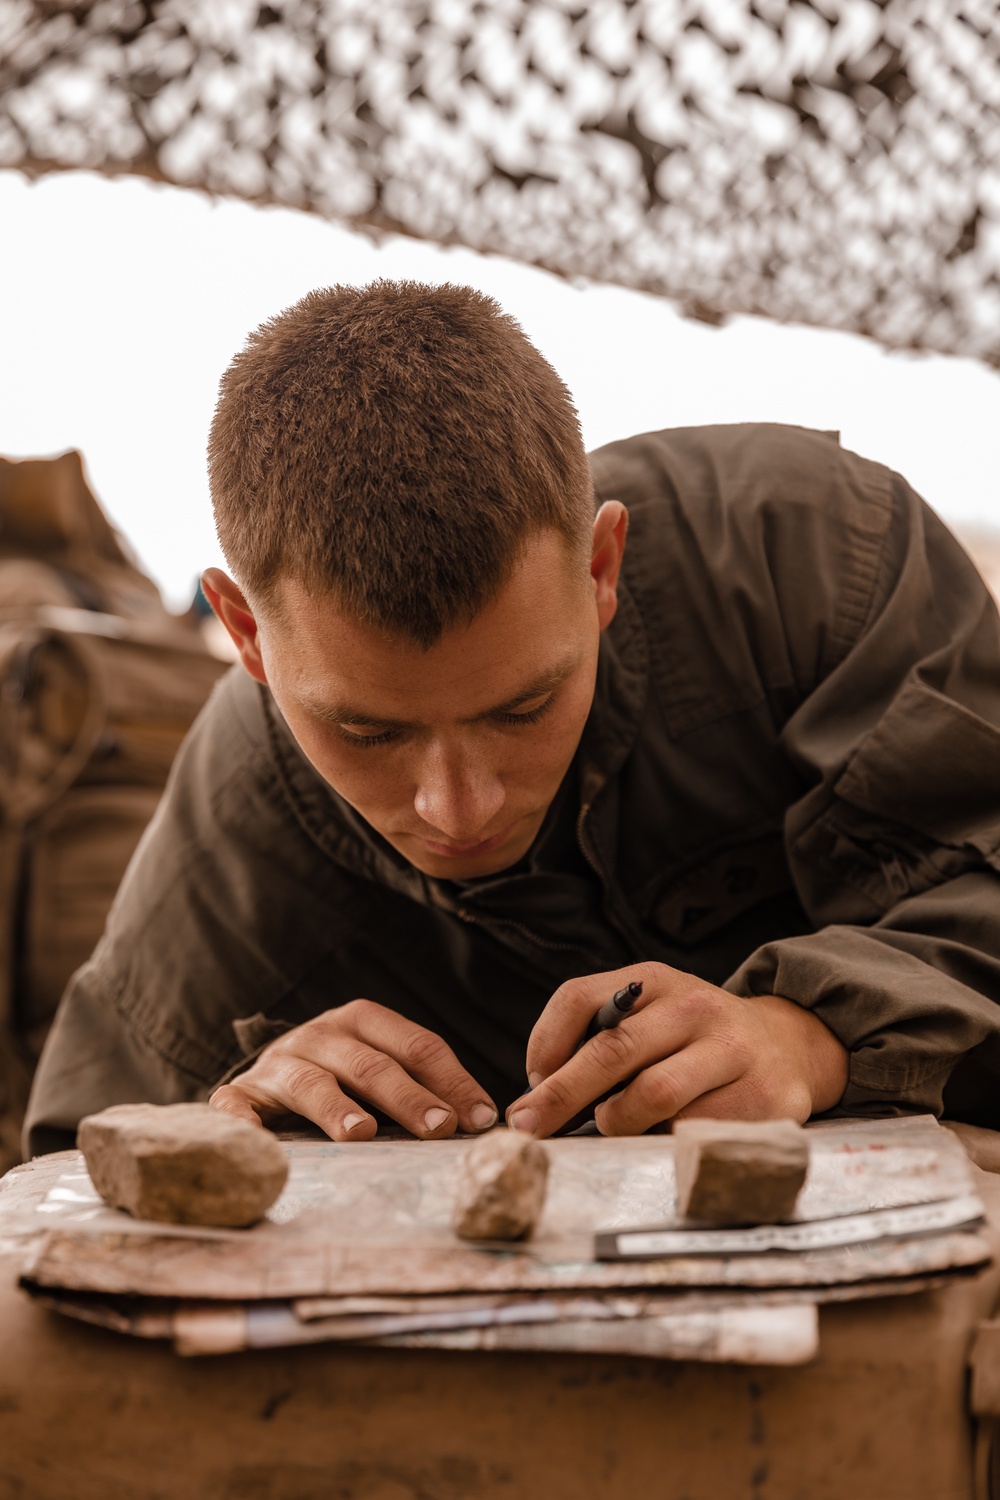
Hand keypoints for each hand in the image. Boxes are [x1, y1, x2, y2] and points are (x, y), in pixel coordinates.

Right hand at [210, 1000, 498, 1141]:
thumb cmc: (343, 1078)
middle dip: (408, 1097)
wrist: (268, 1075)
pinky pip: (236, 1105)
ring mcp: (278, 1063)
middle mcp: (321, 1034)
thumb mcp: (382, 1070)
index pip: (418, 1045)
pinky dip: (244, 1122)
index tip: (480, 1119)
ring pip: (311, 1082)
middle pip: (370, 1064)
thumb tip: (484, 1121)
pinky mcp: (241, 1094)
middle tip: (439, 1127)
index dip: (452, 1081)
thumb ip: (424, 1086)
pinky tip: (257, 1140)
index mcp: (363, 1021)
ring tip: (362, 1133)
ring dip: (337, 1107)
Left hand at [504, 962, 848, 1137]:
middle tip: (530, 1127)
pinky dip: (669, 1141)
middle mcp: (695, 1007)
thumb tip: (533, 1099)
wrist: (787, 1047)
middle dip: (561, 1095)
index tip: (531, 1082)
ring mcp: (733, 1051)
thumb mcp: (647, 1016)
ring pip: (653, 1096)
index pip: (579, 998)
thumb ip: (594, 1042)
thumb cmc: (693, 1039)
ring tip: (618, 1125)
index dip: (545, 1043)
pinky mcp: (764, 1098)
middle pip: (614, 1050)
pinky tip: (671, 1134)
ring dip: (620, 1122)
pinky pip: (695, 1131)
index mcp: (654, 981)